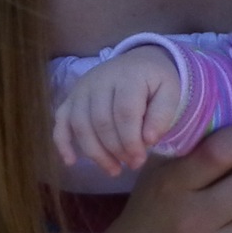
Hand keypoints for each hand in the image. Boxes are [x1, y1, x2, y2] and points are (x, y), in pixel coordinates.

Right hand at [52, 47, 182, 175]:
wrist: (137, 62)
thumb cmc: (154, 82)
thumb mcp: (170, 92)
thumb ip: (163, 114)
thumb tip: (148, 140)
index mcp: (127, 77)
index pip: (125, 113)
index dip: (131, 141)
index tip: (140, 160)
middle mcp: (99, 80)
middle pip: (101, 122)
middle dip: (116, 150)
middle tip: (132, 165)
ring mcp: (81, 89)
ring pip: (80, 125)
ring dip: (95, 153)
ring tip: (113, 170)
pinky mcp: (71, 98)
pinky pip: (61, 121)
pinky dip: (62, 143)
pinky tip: (71, 162)